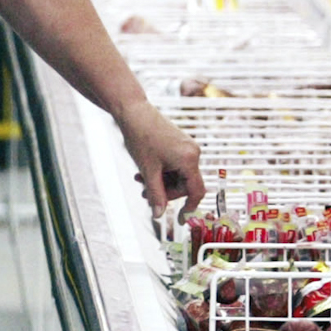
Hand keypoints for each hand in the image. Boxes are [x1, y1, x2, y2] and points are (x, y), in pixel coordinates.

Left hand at [115, 99, 203, 217]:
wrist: (135, 113)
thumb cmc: (141, 137)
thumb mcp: (148, 171)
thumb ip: (155, 195)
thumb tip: (158, 215)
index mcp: (189, 159)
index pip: (196, 191)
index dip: (189, 207)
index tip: (180, 218)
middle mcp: (193, 153)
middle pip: (185, 185)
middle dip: (165, 190)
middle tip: (144, 192)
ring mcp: (188, 148)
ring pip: (178, 176)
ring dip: (161, 181)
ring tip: (140, 178)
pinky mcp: (181, 145)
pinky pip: (176, 166)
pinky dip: (162, 171)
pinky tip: (147, 169)